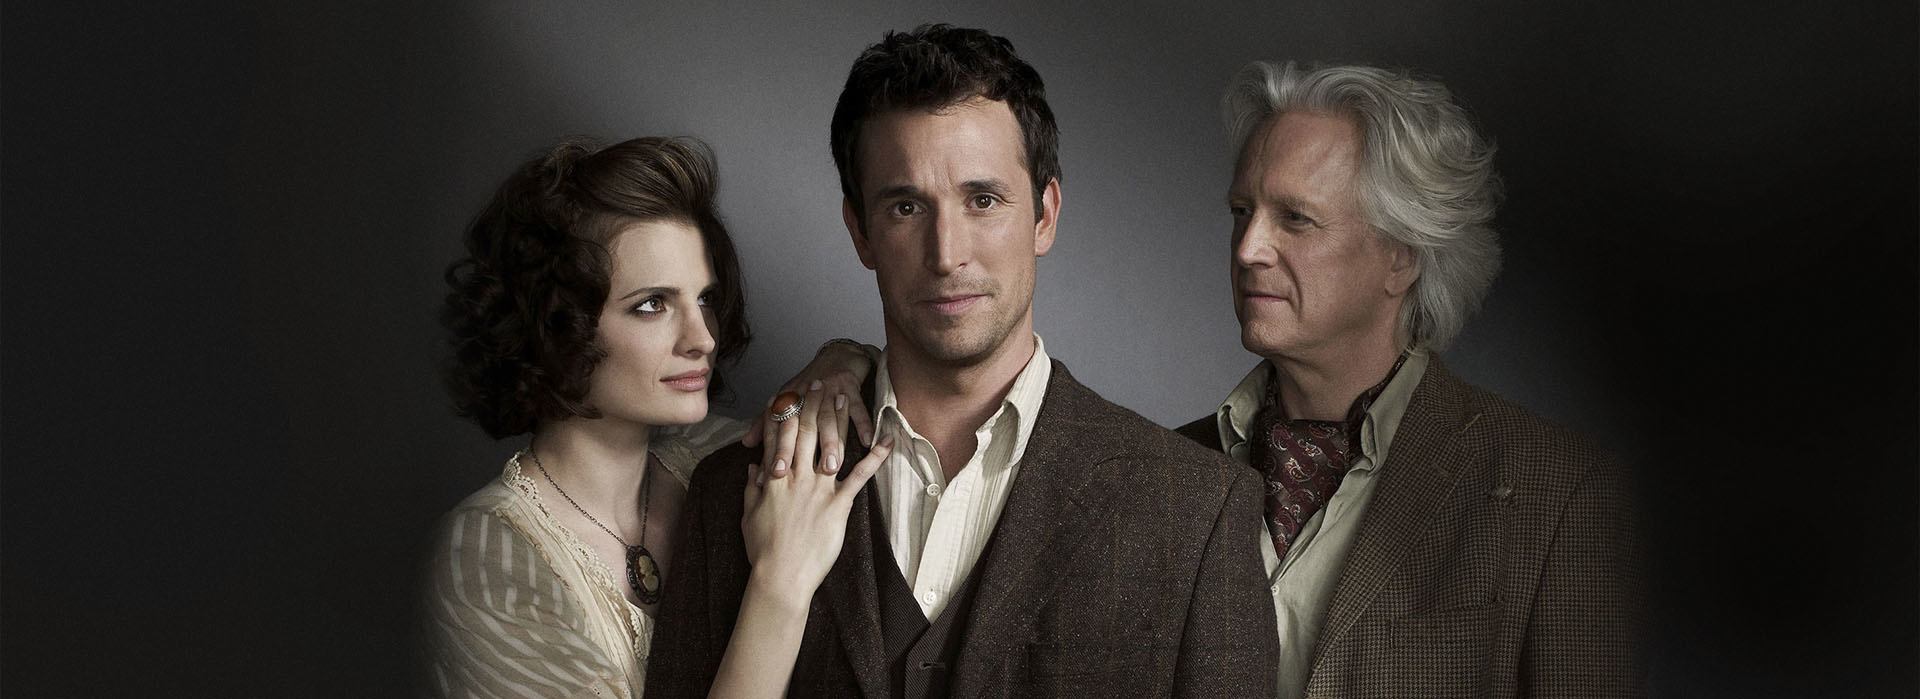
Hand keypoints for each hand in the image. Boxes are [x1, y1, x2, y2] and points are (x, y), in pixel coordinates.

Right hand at [741, 381, 890, 600]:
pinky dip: (875, 458)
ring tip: (842, 394)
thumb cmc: (763, 550)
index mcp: (772, 479)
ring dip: (837, 418)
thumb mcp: (749, 515)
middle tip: (818, 383)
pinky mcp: (838, 505)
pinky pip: (859, 477)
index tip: (790, 393)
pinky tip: (886, 441)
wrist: (781, 576)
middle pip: (804, 432)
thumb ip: (752, 487)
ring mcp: (818, 490)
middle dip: (811, 404)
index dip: (785, 412)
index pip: (777, 437)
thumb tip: (755, 466)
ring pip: (829, 445)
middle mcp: (795, 478)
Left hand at [743, 340, 876, 479]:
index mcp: (788, 400)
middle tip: (798, 475)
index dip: (775, 450)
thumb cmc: (810, 383)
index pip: (778, 428)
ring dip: (831, 442)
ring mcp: (828, 390)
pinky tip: (868, 441)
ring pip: (828, 420)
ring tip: (832, 466)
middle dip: (798, 450)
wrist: (838, 356)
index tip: (773, 473)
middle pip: (801, 426)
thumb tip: (746, 444)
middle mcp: (806, 395)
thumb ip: (765, 423)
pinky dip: (863, 424)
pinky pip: (858, 408)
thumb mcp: (786, 399)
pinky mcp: (850, 387)